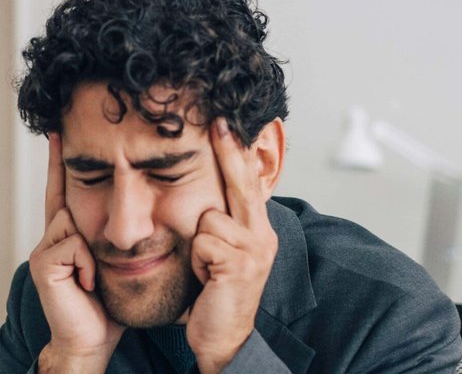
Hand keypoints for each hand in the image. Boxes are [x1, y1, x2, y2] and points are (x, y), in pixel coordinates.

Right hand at [30, 133, 125, 372]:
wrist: (93, 341)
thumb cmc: (109, 306)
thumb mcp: (120, 262)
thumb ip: (120, 237)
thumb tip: (143, 214)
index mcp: (72, 235)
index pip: (65, 191)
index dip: (59, 163)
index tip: (58, 131)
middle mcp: (54, 237)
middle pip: (65, 196)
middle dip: (58, 167)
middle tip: (56, 132)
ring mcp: (45, 250)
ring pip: (74, 219)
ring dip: (92, 245)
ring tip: (93, 274)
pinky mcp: (43, 264)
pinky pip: (74, 244)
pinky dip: (88, 264)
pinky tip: (88, 283)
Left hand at [186, 118, 279, 373]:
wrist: (225, 339)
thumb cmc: (218, 295)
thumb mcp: (225, 252)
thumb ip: (225, 223)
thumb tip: (215, 193)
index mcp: (260, 229)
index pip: (248, 182)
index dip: (238, 152)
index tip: (228, 123)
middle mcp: (263, 235)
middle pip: (241, 184)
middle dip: (229, 151)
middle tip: (219, 121)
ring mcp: (254, 250)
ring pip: (208, 219)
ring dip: (198, 244)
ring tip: (206, 268)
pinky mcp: (239, 266)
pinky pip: (204, 242)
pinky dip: (197, 260)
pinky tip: (206, 279)